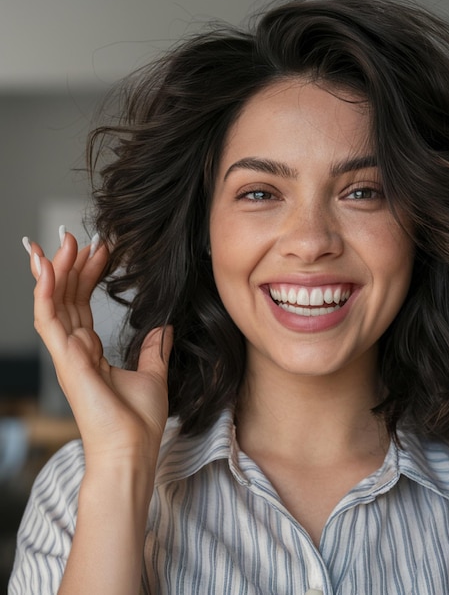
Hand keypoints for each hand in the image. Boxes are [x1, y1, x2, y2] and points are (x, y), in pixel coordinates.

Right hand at [23, 229, 171, 468]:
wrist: (133, 449)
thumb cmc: (138, 421)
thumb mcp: (153, 373)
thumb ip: (154, 348)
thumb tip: (163, 326)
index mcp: (90, 352)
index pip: (82, 305)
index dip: (88, 275)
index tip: (102, 249)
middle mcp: (74, 350)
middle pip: (66, 298)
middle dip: (71, 264)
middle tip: (78, 236)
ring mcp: (67, 355)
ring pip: (54, 303)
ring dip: (56, 270)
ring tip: (64, 242)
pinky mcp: (66, 360)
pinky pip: (50, 320)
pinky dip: (46, 292)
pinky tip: (49, 268)